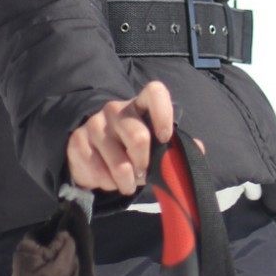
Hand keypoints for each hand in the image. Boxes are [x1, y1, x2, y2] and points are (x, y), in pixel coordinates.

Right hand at [66, 81, 173, 195]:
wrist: (93, 151)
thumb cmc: (130, 147)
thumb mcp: (152, 144)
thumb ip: (175, 146)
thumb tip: (197, 149)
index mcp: (140, 104)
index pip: (154, 92)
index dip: (163, 114)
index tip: (165, 137)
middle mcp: (116, 109)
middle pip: (138, 136)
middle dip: (145, 163)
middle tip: (144, 174)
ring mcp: (95, 124)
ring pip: (119, 162)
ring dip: (127, 181)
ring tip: (128, 182)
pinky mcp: (77, 141)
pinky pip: (98, 172)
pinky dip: (107, 183)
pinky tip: (108, 179)